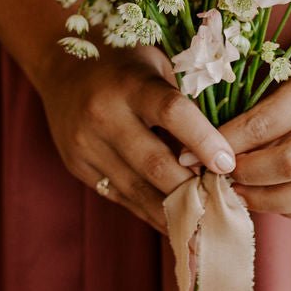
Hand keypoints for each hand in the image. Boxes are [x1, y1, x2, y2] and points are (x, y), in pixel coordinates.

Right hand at [38, 41, 235, 234]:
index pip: (172, 112)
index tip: (228, 164)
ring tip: (206, 228)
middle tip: (226, 205)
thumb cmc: (125, 62)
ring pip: (138, 190)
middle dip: (193, 189)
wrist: (62, 65)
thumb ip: (185, 101)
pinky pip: (121, 198)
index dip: (203, 140)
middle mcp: (104, 114)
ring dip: (175, 212)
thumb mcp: (158, 65)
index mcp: (131, 82)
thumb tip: (221, 151)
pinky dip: (151, 213)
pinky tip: (176, 224)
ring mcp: (87, 145)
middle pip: (155, 163)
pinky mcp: (78, 167)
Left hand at [215, 24, 290, 218]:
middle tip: (217, 176)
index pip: (263, 124)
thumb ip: (267, 100)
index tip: (192, 154)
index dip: (225, 144)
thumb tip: (215, 136)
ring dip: (266, 200)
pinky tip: (273, 199)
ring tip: (239, 193)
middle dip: (244, 175)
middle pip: (286, 165)